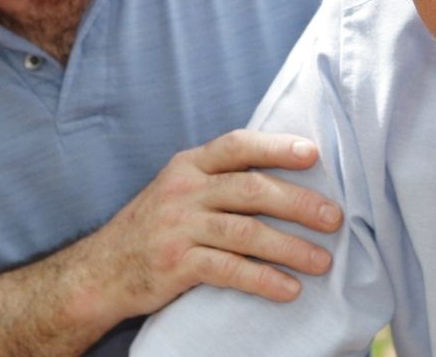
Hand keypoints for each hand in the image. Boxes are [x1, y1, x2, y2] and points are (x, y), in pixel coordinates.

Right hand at [74, 130, 342, 322]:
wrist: (101, 270)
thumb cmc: (156, 226)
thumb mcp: (181, 189)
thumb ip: (221, 179)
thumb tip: (288, 176)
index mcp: (190, 164)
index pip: (238, 145)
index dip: (276, 146)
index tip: (313, 153)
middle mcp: (184, 190)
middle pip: (251, 189)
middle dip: (299, 203)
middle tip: (335, 218)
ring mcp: (178, 227)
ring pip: (246, 232)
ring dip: (291, 248)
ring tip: (323, 261)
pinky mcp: (176, 264)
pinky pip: (229, 269)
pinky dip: (263, 279)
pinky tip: (288, 289)